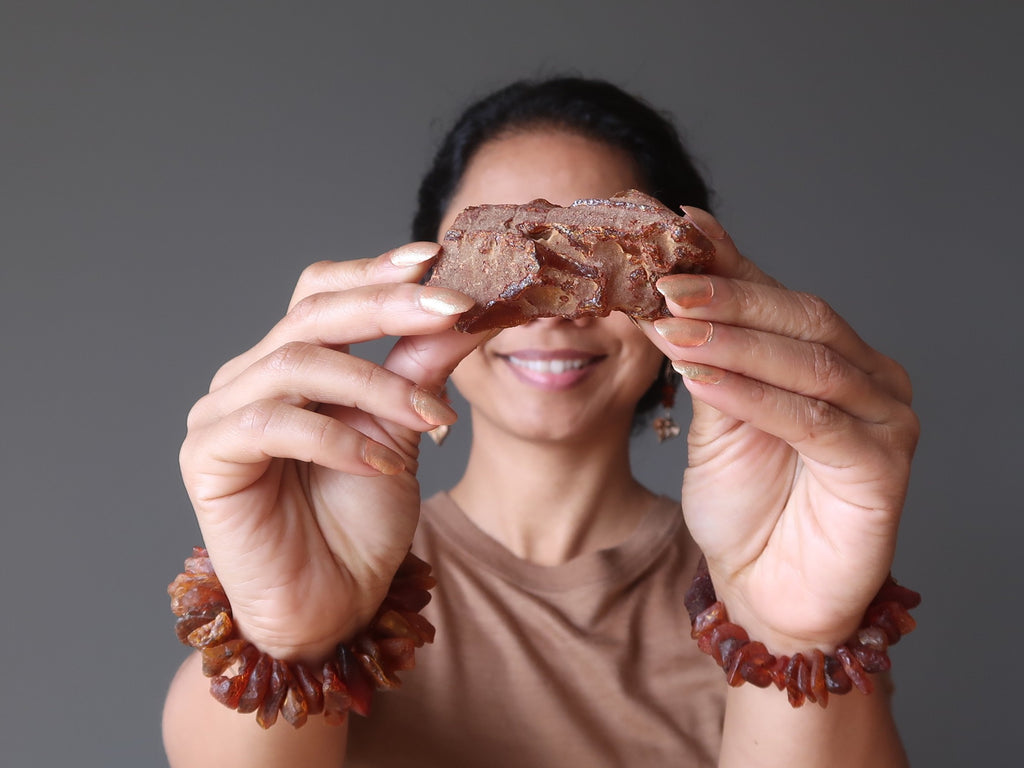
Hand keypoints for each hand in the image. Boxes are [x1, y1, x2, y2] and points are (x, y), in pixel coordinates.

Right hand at [179, 242, 482, 662]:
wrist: (331, 605)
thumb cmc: (361, 522)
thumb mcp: (403, 431)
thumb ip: (421, 368)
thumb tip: (465, 308)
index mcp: (292, 363)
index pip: (323, 292)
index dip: (376, 271)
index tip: (436, 259)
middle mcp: (250, 377)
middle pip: (312, 314)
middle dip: (389, 306)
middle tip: (452, 308)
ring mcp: (221, 414)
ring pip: (297, 362)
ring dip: (376, 386)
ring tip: (431, 419)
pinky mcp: (207, 456)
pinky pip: (272, 423)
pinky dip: (336, 437)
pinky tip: (381, 465)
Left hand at [642, 209, 918, 650]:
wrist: (765, 590)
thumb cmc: (744, 504)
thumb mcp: (715, 417)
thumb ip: (709, 355)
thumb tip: (674, 285)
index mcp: (830, 355)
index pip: (776, 295)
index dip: (724, 262)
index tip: (670, 229)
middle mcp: (868, 376)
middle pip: (800, 317)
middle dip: (727, 297)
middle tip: (666, 281)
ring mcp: (886, 418)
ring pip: (808, 363)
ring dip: (734, 341)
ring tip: (674, 326)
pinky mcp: (884, 466)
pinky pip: (814, 421)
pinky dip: (754, 396)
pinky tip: (702, 380)